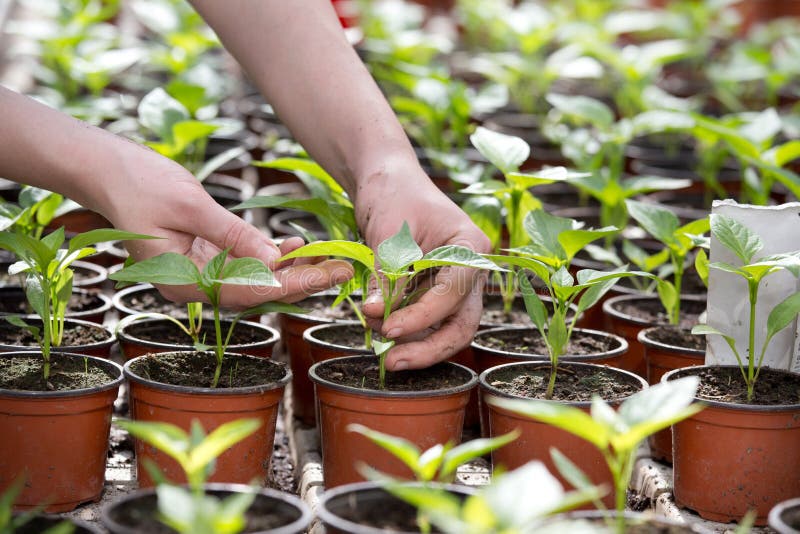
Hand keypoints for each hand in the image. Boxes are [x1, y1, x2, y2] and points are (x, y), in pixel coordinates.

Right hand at [102, 149, 352, 308]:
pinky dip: (270, 255)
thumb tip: (274, 259)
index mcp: (180, 281)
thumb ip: (233, 235)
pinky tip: (299, 247)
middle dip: (300, 280)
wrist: (108, 169)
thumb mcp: (192, 206)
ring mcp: (197, 271)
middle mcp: (191, 284)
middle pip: (255, 290)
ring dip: (291, 269)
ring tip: (330, 258)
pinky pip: (243, 261)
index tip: (325, 277)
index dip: (290, 285)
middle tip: (342, 269)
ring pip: (254, 278)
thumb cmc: (140, 184)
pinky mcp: (204, 256)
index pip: (246, 291)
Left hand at [356, 165, 490, 370]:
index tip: (387, 326)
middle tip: (392, 362)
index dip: (421, 316)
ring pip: (448, 329)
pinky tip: (382, 334)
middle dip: (428, 348)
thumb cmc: (393, 193)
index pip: (453, 293)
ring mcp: (458, 283)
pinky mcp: (438, 291)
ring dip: (417, 345)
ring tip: (381, 349)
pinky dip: (409, 332)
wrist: (386, 178)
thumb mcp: (388, 232)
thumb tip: (378, 315)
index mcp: (472, 247)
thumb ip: (388, 275)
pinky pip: (429, 322)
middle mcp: (472, 269)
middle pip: (462, 323)